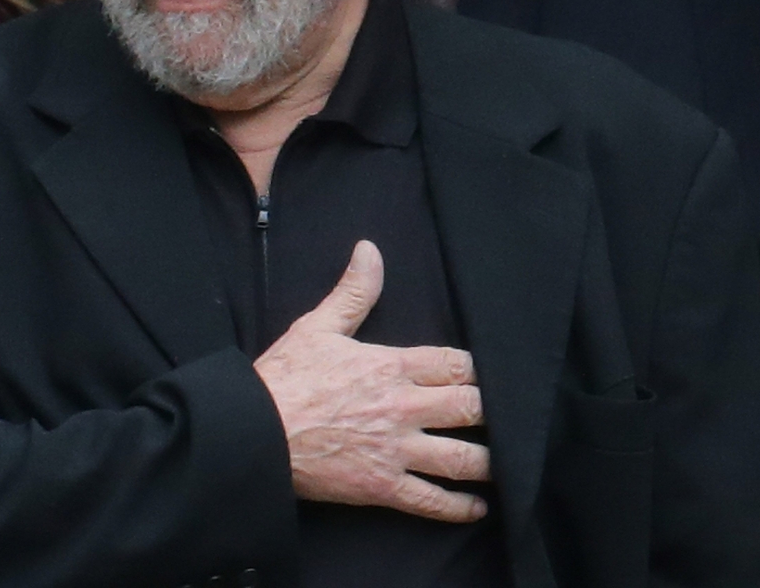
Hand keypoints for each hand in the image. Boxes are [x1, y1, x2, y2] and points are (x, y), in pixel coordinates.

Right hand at [253, 241, 490, 522]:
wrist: (255, 431)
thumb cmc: (284, 378)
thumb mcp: (317, 326)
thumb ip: (353, 292)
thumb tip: (369, 250)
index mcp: (391, 366)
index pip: (456, 364)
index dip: (480, 371)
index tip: (491, 377)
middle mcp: (403, 408)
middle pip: (471, 409)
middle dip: (493, 413)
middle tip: (505, 418)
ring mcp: (396, 450)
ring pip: (463, 460)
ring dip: (489, 464)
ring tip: (501, 467)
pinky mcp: (383, 487)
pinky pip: (432, 501)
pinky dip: (459, 507)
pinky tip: (475, 508)